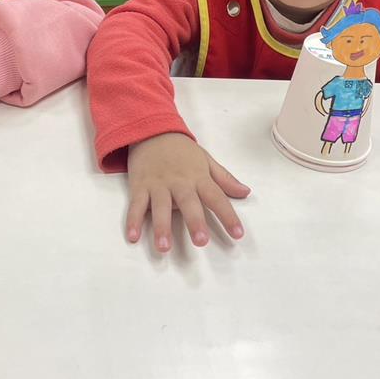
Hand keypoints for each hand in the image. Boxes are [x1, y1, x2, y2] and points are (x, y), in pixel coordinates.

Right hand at [126, 132, 249, 252]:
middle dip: (194, 222)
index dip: (228, 215)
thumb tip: (246, 192)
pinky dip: (133, 220)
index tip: (238, 234)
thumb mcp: (205, 160)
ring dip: (161, 227)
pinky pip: (136, 205)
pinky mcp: (139, 186)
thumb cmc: (181, 150)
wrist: (151, 131)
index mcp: (198, 177)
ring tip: (164, 247)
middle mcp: (179, 182)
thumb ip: (224, 178)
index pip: (217, 197)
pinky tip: (133, 236)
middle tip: (201, 241)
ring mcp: (158, 184)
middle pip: (188, 203)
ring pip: (160, 207)